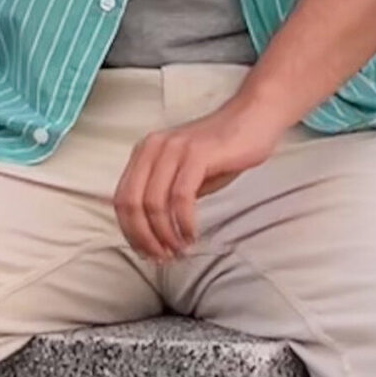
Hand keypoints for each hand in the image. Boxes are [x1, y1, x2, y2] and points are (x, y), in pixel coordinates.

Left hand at [112, 95, 287, 260]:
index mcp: (144, 152)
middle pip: (132, 203)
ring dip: (165, 235)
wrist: (252, 119)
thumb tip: (152, 236)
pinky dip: (183, 223)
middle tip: (164, 258)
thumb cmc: (221, 152)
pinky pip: (180, 197)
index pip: (122, 199)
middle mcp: (152, 147)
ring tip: (180, 250)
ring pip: (153, 203)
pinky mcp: (196, 154)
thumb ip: (166, 196)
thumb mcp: (185, 174)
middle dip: (144, 238)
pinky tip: (193, 235)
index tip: (148, 253)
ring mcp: (173, 148)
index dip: (130, 232)